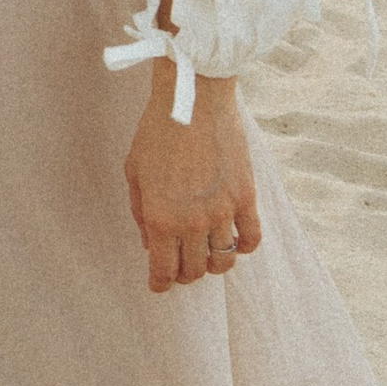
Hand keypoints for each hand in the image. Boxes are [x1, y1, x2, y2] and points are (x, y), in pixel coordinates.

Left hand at [125, 73, 260, 292]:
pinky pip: (252, 239)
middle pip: (194, 270)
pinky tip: (236, 242)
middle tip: (181, 266)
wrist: (192, 99)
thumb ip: (140, 212)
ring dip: (214, 264)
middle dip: (185, 274)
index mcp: (160, 218)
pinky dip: (244, 248)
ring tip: (207, 254)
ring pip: (223, 261)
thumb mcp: (134, 172)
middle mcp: (192, 222)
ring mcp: (222, 212)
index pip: (164, 271)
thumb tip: (150, 243)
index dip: (161, 284)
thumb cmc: (156, 131)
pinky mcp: (246, 198)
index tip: (160, 286)